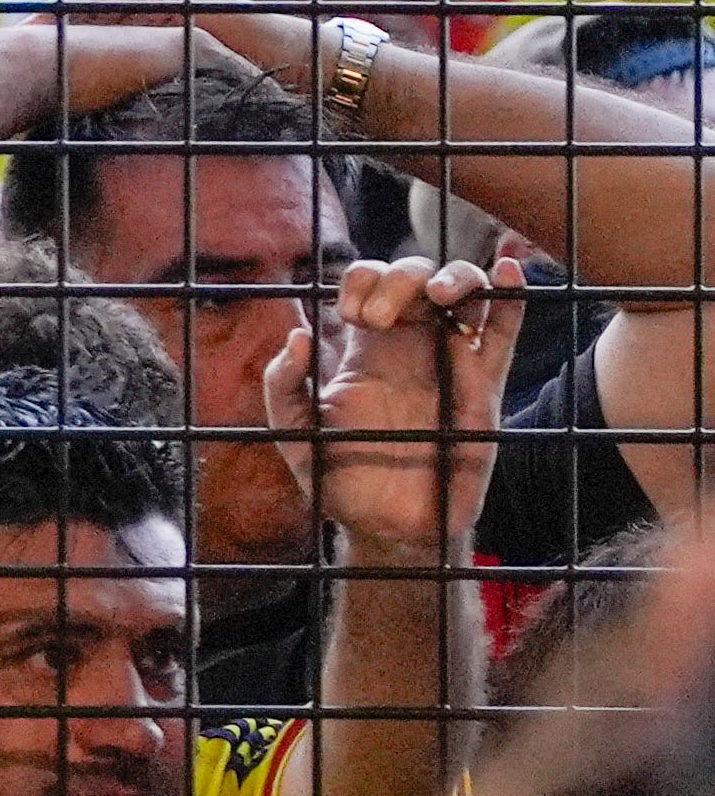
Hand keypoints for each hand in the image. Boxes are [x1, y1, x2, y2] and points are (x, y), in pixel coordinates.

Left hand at [278, 255, 524, 558]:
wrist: (385, 525)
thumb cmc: (339, 480)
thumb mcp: (295, 435)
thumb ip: (282, 388)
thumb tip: (297, 335)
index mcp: (365, 351)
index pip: (368, 287)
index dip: (362, 282)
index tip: (352, 314)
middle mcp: (410, 346)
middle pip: (416, 279)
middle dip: (398, 280)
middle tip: (377, 319)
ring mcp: (451, 362)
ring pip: (467, 294)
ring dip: (457, 278)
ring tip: (438, 297)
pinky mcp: (484, 386)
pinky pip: (505, 332)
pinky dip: (513, 295)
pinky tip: (509, 270)